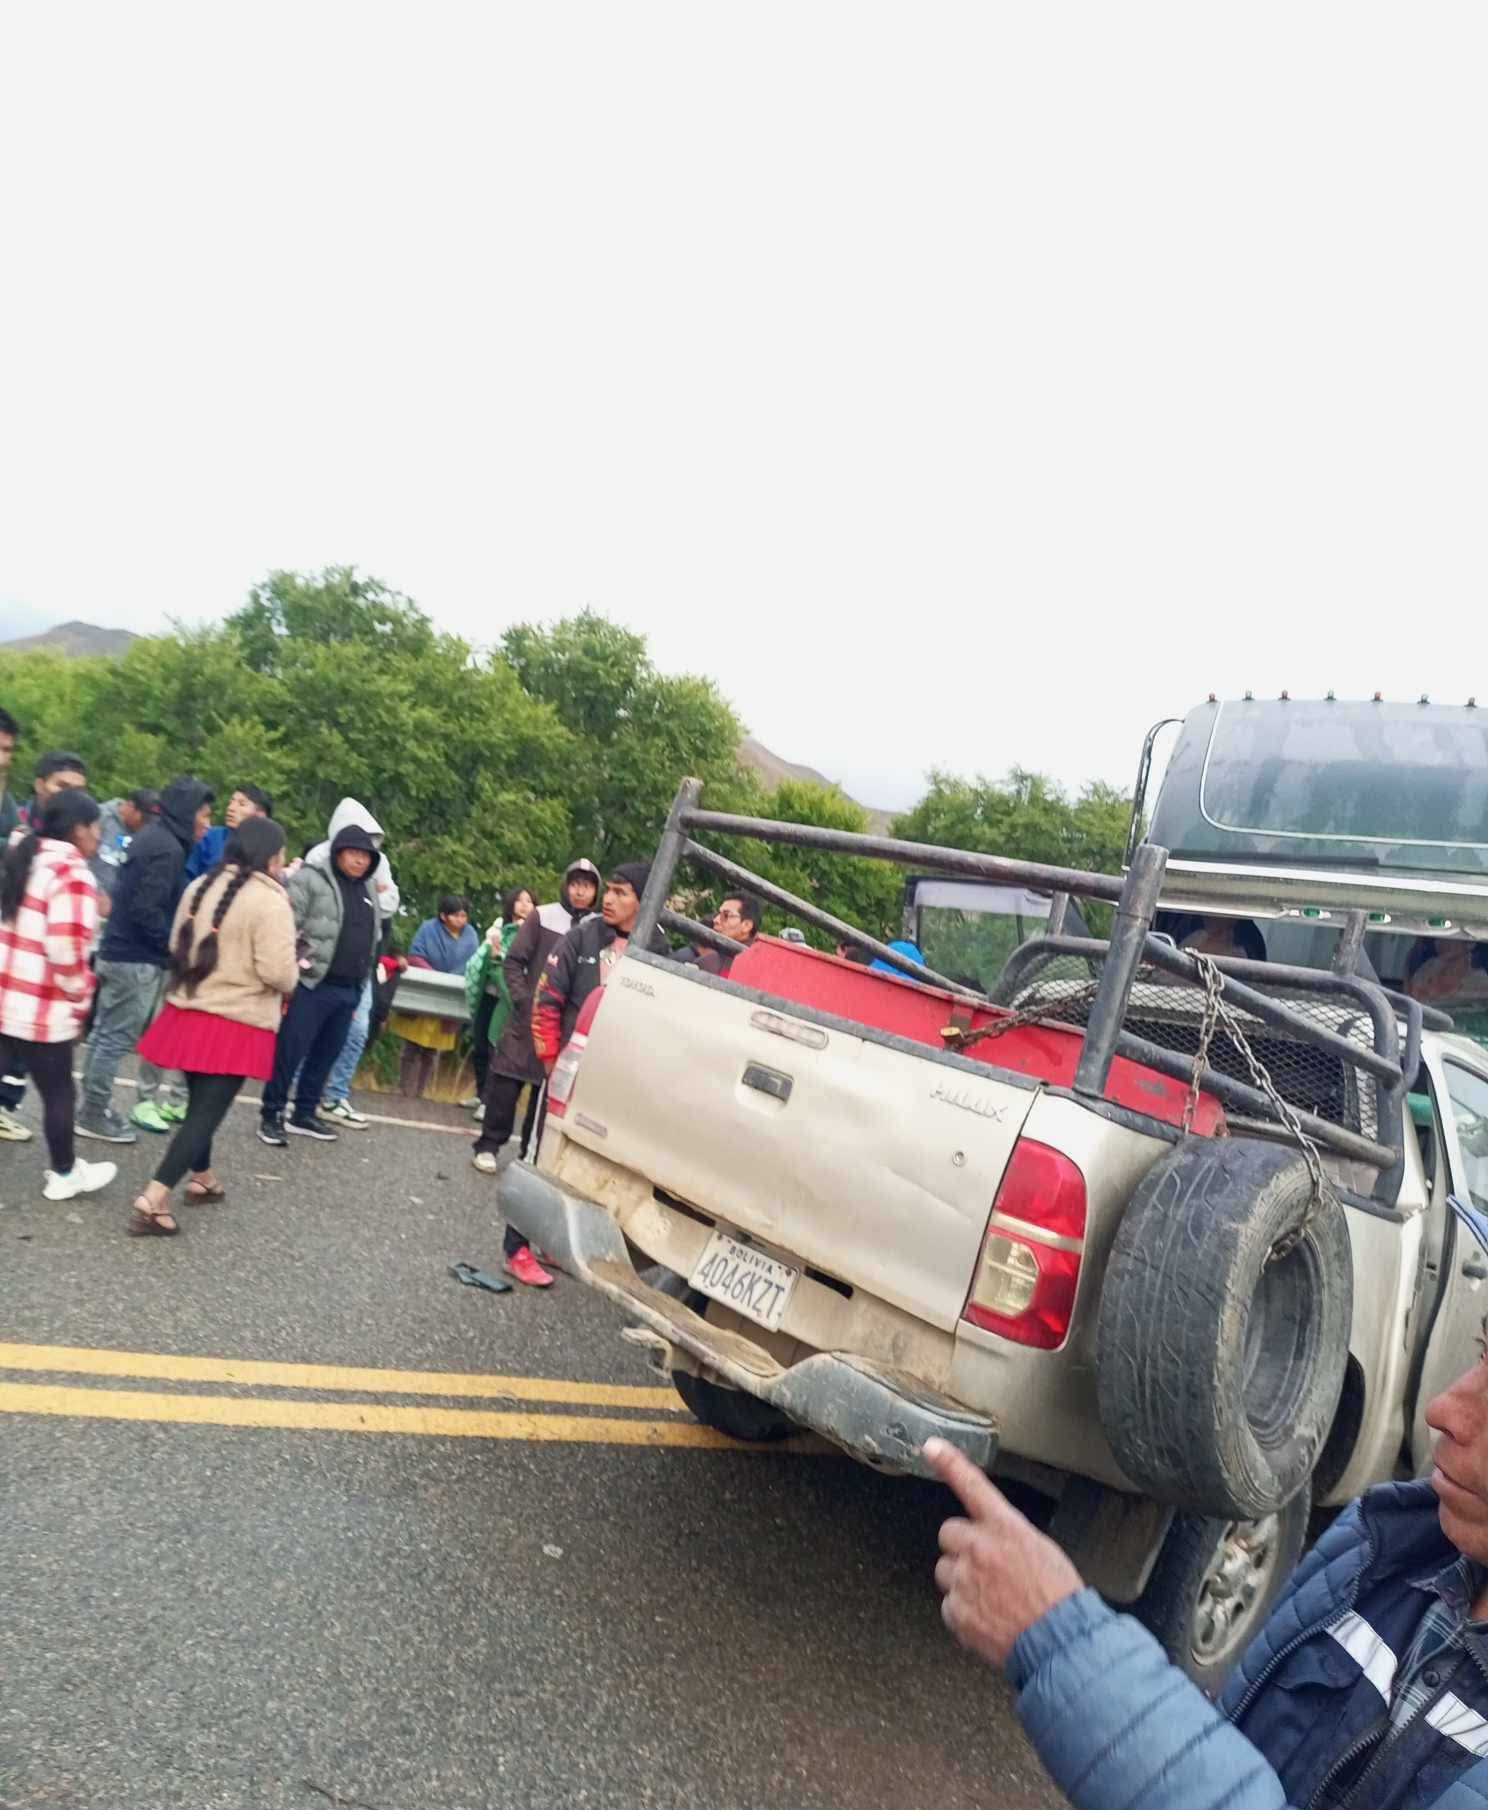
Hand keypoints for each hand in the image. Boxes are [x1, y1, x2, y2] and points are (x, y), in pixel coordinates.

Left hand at [925, 1437, 1083, 1669]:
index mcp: (1005, 1527)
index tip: (931, 1446)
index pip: (972, 1485)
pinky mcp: (957, 1611)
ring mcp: (965, 1580)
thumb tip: (991, 1540)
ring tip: (990, 1597)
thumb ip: (1008, 1537)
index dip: (949, 1462)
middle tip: (983, 1566)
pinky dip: (963, 1612)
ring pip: (944, 1570)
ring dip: (960, 1579)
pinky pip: (949, 1605)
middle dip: (960, 1547)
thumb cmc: (1057, 1596)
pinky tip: (988, 1619)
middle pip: (948, 1533)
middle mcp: (979, 1548)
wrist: (1059, 1642)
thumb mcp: (1041, 1549)